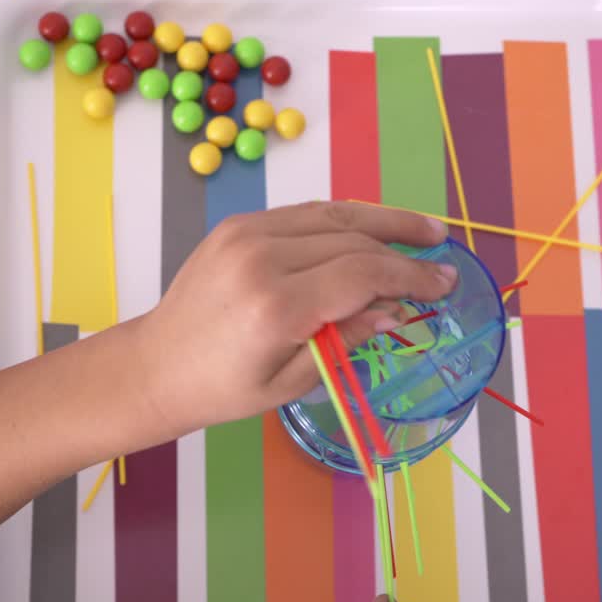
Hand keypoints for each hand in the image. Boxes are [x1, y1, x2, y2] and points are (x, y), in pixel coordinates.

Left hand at [136, 201, 454, 436]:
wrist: (156, 364)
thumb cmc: (222, 388)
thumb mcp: (291, 382)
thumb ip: (346, 340)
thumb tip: (395, 310)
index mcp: (275, 306)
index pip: (362, 273)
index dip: (410, 277)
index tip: (444, 283)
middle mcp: (261, 259)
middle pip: (354, 239)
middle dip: (404, 249)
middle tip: (442, 258)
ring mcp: (247, 234)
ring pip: (333, 215)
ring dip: (383, 220)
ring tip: (423, 229)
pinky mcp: (238, 225)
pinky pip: (306, 213)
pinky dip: (345, 218)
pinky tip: (373, 228)